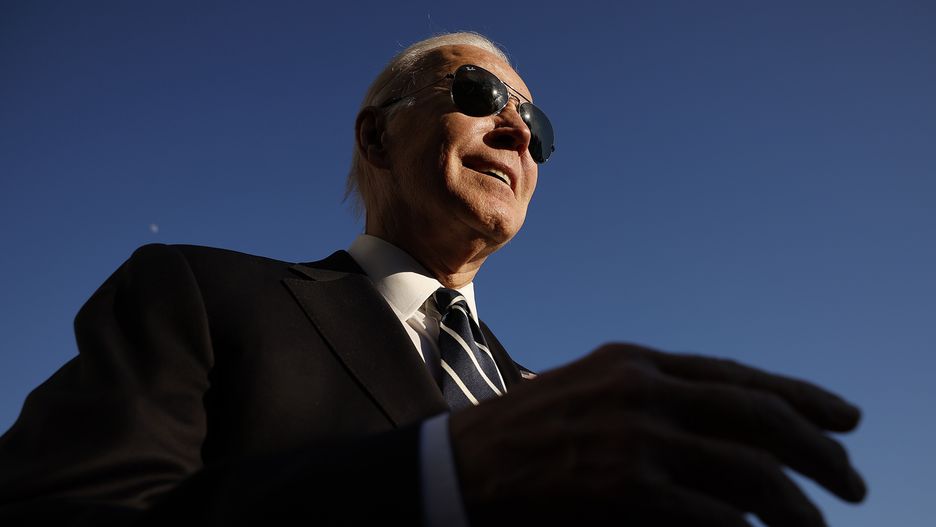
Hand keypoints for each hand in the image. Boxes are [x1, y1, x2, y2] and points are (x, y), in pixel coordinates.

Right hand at [449, 343, 865, 526]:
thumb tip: (723, 425)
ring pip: (749, 468)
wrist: (459, 467)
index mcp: (634, 361)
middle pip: (759, 415)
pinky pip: (715, 516)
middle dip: (818, 449)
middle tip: (854, 480)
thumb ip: (652, 396)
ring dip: (799, 502)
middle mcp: (642, 389)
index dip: (801, 396)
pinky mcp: (625, 488)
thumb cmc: (524, 434)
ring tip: (822, 524)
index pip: (738, 376)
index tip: (844, 418)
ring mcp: (635, 436)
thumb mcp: (590, 391)